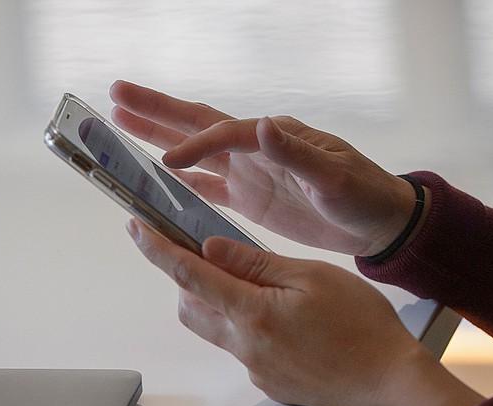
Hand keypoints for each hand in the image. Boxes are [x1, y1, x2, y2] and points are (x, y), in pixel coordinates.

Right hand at [110, 80, 419, 256]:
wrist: (377, 222)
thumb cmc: (363, 194)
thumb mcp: (334, 175)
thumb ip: (296, 154)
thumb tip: (261, 124)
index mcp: (274, 138)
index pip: (223, 134)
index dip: (193, 146)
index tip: (166, 163)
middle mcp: (255, 149)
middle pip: (197, 125)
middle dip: (156, 113)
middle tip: (115, 96)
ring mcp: (250, 173)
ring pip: (195, 153)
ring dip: (158, 140)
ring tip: (120, 124)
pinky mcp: (251, 198)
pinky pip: (208, 187)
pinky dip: (182, 182)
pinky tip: (158, 177)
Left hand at [126, 219, 484, 405]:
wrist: (389, 381)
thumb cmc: (361, 324)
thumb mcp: (313, 277)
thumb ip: (257, 263)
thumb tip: (211, 247)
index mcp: (253, 313)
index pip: (190, 275)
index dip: (157, 249)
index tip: (136, 228)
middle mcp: (245, 345)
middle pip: (190, 307)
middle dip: (186, 278)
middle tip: (207, 253)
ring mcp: (256, 369)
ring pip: (215, 329)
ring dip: (216, 302)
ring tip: (252, 283)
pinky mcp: (268, 382)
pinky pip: (242, 347)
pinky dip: (247, 324)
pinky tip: (284, 318)